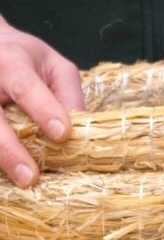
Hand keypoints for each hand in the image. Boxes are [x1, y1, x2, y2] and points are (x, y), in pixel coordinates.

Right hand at [0, 17, 83, 187]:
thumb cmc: (23, 57)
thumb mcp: (53, 65)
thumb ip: (67, 93)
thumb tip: (80, 129)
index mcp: (11, 62)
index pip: (26, 88)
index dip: (44, 110)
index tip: (62, 134)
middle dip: (10, 150)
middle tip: (31, 177)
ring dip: (1, 158)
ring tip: (22, 181)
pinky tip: (8, 172)